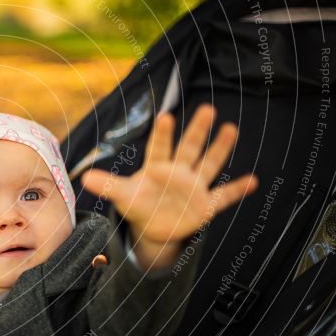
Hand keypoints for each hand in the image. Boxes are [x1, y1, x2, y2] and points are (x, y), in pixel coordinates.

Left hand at [81, 103, 257, 248]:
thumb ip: (107, 185)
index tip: (165, 117)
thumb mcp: (122, 195)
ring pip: (208, 164)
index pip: (158, 148)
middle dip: (196, 131)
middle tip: (206, 109)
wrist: (154, 226)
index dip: (162, 135)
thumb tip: (83, 179)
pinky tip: (253, 181)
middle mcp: (178, 172)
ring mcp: (194, 186)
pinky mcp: (206, 204)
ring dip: (219, 149)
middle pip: (188, 148)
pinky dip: (237, 190)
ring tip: (229, 128)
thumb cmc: (138, 203)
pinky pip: (224, 196)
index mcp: (156, 168)